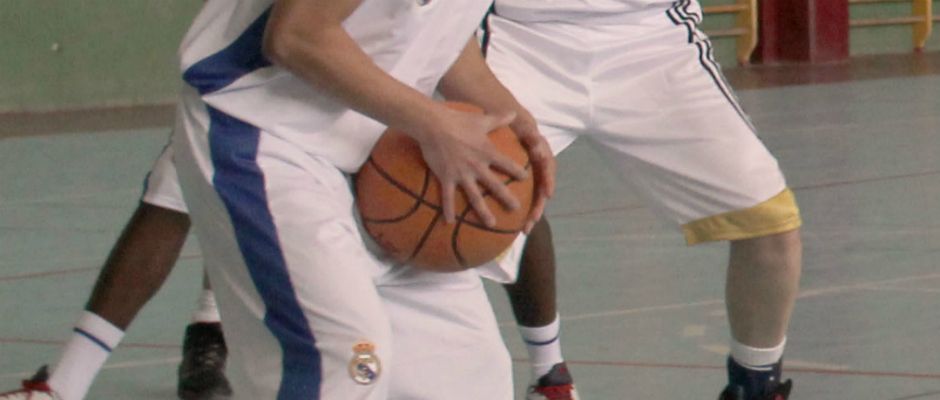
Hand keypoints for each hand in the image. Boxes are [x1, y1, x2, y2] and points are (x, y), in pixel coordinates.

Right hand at [411, 107, 528, 226]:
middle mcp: (477, 166)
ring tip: (492, 224)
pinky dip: (449, 210)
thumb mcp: (482, 119)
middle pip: (495, 186)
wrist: (433, 124)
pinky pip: (448, 197)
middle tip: (517, 210)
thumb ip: (499, 119)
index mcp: (487, 152)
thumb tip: (514, 113)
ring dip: (484, 211)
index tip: (527, 180)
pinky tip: (450, 222)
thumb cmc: (458, 120)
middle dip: (507, 198)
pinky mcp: (446, 177)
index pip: (507, 164)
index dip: (518, 172)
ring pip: (475, 197)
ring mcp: (461, 174)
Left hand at [509, 110, 554, 233]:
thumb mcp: (521, 121)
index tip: (548, 194)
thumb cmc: (514, 122)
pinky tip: (515, 226)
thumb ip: (529, 130)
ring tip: (526, 229)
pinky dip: (522, 211)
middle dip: (538, 206)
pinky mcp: (524, 182)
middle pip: (542, 189)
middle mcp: (540, 167)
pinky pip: (525, 198)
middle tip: (534, 219)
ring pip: (535, 197)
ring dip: (531, 214)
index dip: (549, 181)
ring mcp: (533, 176)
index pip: (548, 168)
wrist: (509, 123)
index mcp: (541, 153)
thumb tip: (536, 140)